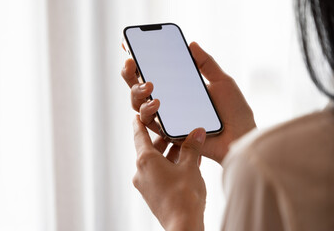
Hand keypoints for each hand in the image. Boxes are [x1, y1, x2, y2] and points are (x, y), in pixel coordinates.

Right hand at [121, 42, 255, 162]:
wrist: (241, 136)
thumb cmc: (235, 111)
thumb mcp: (222, 81)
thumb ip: (206, 63)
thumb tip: (191, 44)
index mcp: (179, 88)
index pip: (154, 73)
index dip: (139, 61)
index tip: (129, 45)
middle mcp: (169, 103)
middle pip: (139, 88)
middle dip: (129, 74)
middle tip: (131, 62)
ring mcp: (167, 118)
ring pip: (138, 105)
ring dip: (137, 92)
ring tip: (149, 85)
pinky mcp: (169, 133)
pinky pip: (150, 123)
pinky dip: (147, 111)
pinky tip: (155, 102)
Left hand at [132, 116, 205, 230]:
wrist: (183, 226)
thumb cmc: (184, 196)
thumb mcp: (190, 166)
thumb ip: (192, 147)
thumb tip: (198, 132)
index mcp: (145, 160)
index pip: (139, 135)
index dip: (139, 124)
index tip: (137, 116)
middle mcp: (141, 171)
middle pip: (150, 149)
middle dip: (164, 140)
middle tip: (175, 130)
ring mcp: (145, 184)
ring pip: (157, 162)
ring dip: (170, 154)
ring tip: (187, 147)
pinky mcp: (152, 194)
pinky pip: (160, 174)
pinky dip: (170, 166)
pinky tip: (186, 165)